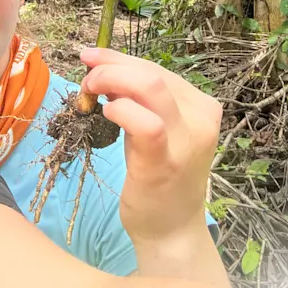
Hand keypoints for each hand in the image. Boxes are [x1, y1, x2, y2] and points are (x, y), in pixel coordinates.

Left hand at [79, 47, 221, 243]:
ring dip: (109, 80)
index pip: (155, 68)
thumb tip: (106, 72)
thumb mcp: (155, 130)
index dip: (118, 58)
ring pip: (150, 86)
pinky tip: (104, 114)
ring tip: (88, 93)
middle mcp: (201, 117)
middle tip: (85, 78)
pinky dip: (119, 110)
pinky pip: (145, 123)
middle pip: (150, 72)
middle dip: (110, 66)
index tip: (90, 59)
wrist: (171, 230)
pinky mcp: (167, 161)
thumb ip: (139, 101)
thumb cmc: (159, 177)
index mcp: (200, 105)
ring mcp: (187, 139)